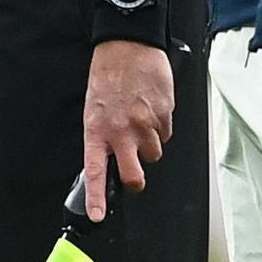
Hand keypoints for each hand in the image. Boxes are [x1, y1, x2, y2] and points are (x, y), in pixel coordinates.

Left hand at [81, 39, 172, 221]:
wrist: (129, 46)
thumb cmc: (109, 75)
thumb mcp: (95, 109)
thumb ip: (103, 137)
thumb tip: (110, 160)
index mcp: (98, 130)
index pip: (95, 171)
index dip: (97, 197)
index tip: (97, 215)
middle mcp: (121, 131)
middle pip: (134, 175)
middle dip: (136, 180)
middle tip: (135, 174)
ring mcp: (144, 124)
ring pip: (154, 153)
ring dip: (149, 144)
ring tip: (140, 121)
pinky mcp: (163, 115)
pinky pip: (166, 133)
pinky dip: (160, 127)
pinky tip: (151, 109)